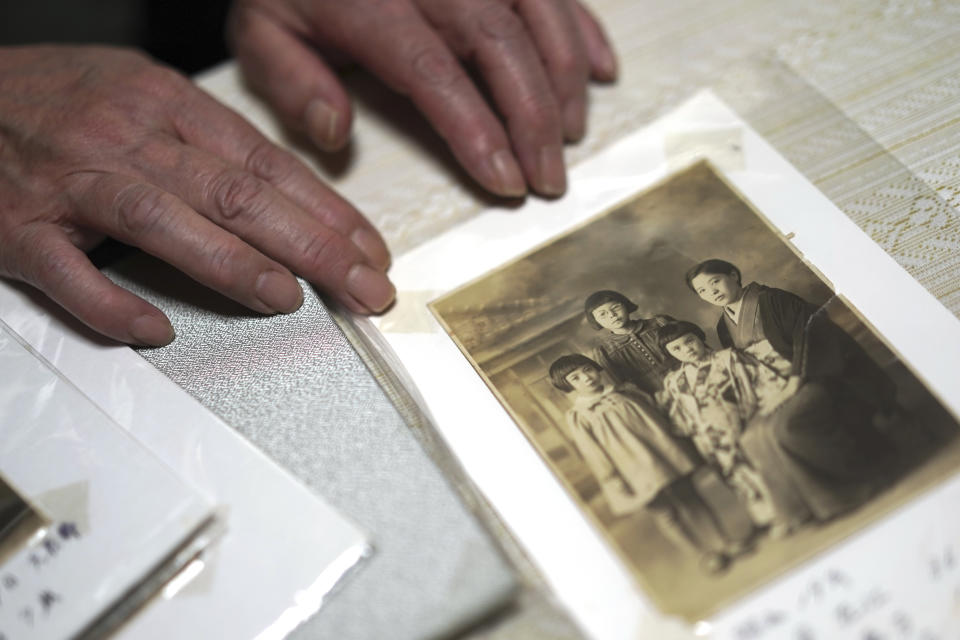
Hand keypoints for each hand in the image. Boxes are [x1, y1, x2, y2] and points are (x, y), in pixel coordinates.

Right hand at [0, 46, 392, 346]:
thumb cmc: (57, 100)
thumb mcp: (142, 92)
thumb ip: (208, 139)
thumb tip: (286, 192)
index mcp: (164, 102)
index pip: (267, 162)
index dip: (327, 211)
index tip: (369, 250)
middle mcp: (124, 136)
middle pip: (235, 192)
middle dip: (312, 245)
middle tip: (362, 286)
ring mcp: (70, 181)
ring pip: (162, 220)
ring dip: (231, 263)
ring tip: (287, 298)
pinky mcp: (18, 226)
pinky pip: (68, 272)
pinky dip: (111, 304)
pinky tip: (154, 329)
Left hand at [228, 0, 616, 197]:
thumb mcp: (263, 29)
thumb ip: (291, 82)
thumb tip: (335, 132)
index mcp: (368, 2)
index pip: (433, 72)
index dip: (477, 130)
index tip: (505, 181)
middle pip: (499, 45)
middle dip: (534, 118)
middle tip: (551, 179)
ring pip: (536, 12)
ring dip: (564, 78)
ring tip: (571, 136)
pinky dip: (583, 28)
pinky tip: (601, 70)